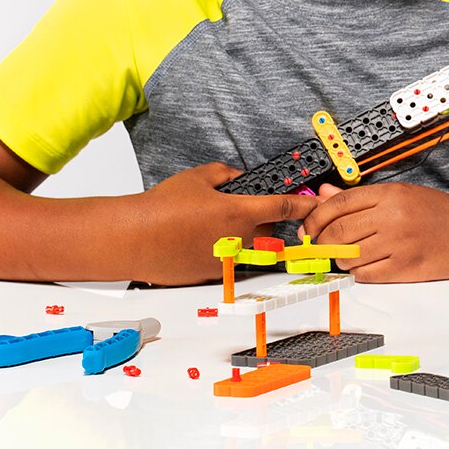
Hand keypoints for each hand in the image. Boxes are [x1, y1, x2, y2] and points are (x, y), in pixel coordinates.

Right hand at [133, 162, 319, 285]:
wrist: (134, 238)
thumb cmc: (162, 207)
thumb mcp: (197, 177)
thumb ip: (225, 174)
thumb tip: (236, 177)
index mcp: (240, 213)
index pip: (284, 208)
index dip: (303, 206)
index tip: (313, 206)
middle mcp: (239, 240)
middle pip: (268, 232)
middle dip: (262, 222)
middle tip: (237, 211)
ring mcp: (227, 261)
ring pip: (249, 249)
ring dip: (242, 238)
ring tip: (210, 226)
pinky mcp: (212, 275)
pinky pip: (229, 262)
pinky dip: (222, 251)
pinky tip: (198, 241)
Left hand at [301, 182, 448, 281]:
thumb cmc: (439, 214)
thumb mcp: (403, 196)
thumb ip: (361, 198)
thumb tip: (323, 194)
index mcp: (391, 194)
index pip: (338, 203)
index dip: (316, 218)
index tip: (309, 228)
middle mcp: (394, 216)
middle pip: (338, 231)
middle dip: (323, 242)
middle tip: (322, 247)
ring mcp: (401, 243)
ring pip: (349, 256)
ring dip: (342, 260)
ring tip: (350, 256)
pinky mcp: (407, 268)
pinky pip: (367, 275)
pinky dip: (360, 274)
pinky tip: (368, 267)